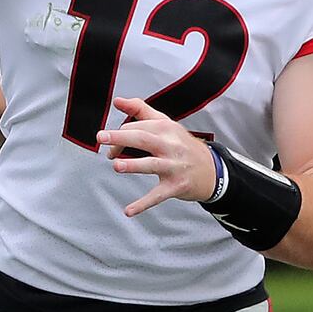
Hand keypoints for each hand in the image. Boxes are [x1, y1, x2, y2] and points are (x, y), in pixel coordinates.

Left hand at [97, 96, 217, 215]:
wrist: (212, 170)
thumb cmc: (181, 144)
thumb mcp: (165, 123)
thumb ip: (140, 110)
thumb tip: (117, 100)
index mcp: (165, 128)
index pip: (137, 128)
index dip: (118, 136)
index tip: (108, 145)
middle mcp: (170, 146)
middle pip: (144, 139)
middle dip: (121, 138)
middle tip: (101, 137)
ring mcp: (174, 167)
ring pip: (152, 165)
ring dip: (134, 165)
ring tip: (116, 166)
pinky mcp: (176, 186)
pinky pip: (158, 195)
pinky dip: (143, 204)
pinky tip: (128, 211)